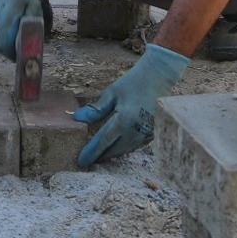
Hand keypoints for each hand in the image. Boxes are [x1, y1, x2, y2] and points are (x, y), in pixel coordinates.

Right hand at [0, 0, 39, 59]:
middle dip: (11, 50)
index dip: (14, 54)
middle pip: (0, 46)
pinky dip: (0, 34)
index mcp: (6, 17)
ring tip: (16, 33)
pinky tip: (9, 25)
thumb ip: (32, 25)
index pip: (5, 45)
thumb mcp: (34, 5)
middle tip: (22, 47)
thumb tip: (32, 43)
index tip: (23, 55)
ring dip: (5, 42)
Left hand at [74, 44, 189, 166]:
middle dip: (100, 156)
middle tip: (88, 160)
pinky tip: (116, 147)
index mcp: (124, 120)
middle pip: (114, 150)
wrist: (159, 76)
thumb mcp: (112, 93)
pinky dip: (124, 148)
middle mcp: (136, 130)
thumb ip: (96, 109)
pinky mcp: (152, 132)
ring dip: (112, 153)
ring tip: (99, 156)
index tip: (81, 161)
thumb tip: (77, 118)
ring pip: (125, 150)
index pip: (103, 141)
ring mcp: (146, 133)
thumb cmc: (133, 82)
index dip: (91, 152)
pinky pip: (135, 145)